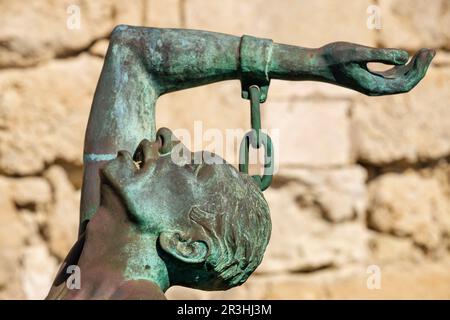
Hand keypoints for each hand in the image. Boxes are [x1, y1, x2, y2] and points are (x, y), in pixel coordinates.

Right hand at [320, 42, 434, 95]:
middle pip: (405, 84)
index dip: (419, 70)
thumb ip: (382, 55)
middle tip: (430, 50)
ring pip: (399, 81)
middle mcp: (374, 89)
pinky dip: (402, 68)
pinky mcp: (368, 78)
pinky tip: (406, 58)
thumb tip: (405, 58)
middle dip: (419, 68)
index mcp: (373, 86)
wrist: (317, 64)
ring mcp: (371, 85)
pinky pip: (391, 77)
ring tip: (424, 52)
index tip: (426, 52)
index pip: (405, 84)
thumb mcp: (359, 53)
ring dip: (413, 68)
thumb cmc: (335, 57)